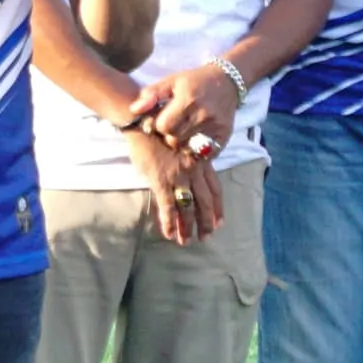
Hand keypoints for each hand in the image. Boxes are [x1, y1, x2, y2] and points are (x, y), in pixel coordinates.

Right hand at [126, 127, 220, 245]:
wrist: (143, 120)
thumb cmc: (160, 126)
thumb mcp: (184, 141)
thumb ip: (190, 157)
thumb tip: (190, 173)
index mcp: (200, 160)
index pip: (215, 188)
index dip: (218, 207)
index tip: (220, 222)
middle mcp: (194, 170)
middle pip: (205, 201)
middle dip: (205, 222)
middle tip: (206, 237)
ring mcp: (178, 176)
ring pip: (188, 207)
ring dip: (188, 227)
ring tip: (186, 242)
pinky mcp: (161, 180)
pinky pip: (168, 206)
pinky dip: (169, 222)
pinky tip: (169, 234)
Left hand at [127, 59, 239, 155]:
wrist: (226, 82)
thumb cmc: (193, 82)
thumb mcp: (171, 81)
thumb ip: (151, 94)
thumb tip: (134, 110)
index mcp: (188, 99)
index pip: (164, 126)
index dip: (158, 124)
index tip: (162, 118)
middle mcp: (203, 114)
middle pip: (174, 139)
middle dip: (169, 134)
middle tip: (173, 125)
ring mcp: (215, 127)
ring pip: (187, 148)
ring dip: (181, 143)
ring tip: (184, 130)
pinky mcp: (224, 137)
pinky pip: (203, 154)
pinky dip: (196, 149)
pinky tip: (195, 137)